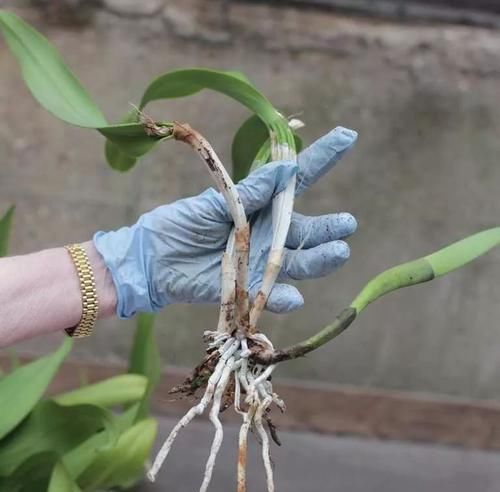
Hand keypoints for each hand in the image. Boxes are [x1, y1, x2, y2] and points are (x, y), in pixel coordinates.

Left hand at [94, 127, 357, 317]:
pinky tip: (294, 296)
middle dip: (328, 229)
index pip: (298, 181)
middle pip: (306, 230)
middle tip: (347, 224)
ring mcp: (260, 263)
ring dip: (319, 260)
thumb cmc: (181, 224)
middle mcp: (267, 234)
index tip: (347, 137)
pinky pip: (271, 296)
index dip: (323, 158)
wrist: (154, 260)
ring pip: (297, 263)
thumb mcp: (215, 202)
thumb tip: (286, 168)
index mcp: (260, 206)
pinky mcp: (248, 290)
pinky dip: (283, 297)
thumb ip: (252, 191)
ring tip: (339, 252)